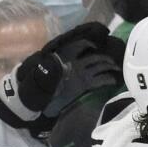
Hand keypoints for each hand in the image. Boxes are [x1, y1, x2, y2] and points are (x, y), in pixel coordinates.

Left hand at [0, 23, 124, 128]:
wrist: (28, 104)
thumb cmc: (30, 90)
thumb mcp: (35, 80)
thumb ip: (45, 71)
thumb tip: (54, 60)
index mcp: (61, 59)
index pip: (75, 46)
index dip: (85, 42)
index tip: (96, 43)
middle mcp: (72, 64)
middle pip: (91, 57)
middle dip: (103, 56)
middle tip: (115, 58)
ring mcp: (79, 75)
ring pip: (97, 67)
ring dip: (108, 66)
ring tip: (119, 67)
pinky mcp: (83, 86)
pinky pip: (98, 80)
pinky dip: (107, 80)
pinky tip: (115, 80)